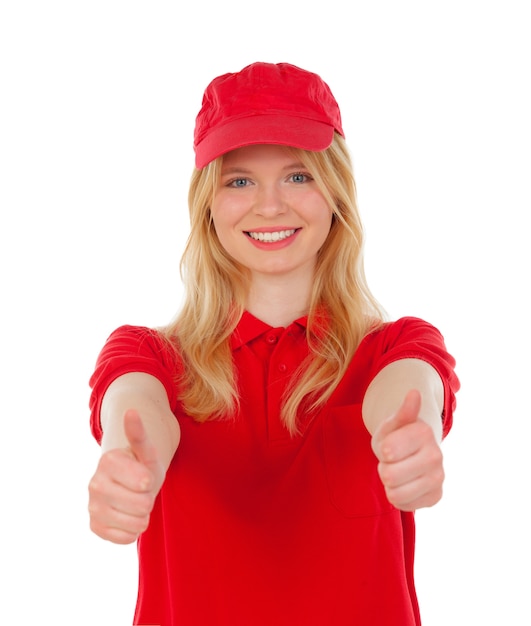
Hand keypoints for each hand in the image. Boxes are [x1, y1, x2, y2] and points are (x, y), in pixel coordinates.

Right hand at [88, 409, 164, 543]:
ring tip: (135, 502)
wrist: (130, 483)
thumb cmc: (142, 465)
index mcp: (108, 460)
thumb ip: (140, 434)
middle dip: (148, 498)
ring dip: (143, 515)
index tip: (143, 475)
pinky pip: (126, 538)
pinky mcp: (94, 526)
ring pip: (136, 523)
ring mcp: (92, 506)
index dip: (150, 481)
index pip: (144, 482)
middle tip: (141, 490)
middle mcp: (95, 483)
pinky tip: (128, 516)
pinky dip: (134, 530)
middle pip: (142, 504)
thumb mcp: (147, 451)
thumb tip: (131, 411)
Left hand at [371, 389, 443, 510]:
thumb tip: (414, 393)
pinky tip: (405, 484)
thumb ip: (403, 412)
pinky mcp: (436, 496)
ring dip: (390, 484)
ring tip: (397, 472)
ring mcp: (438, 477)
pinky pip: (405, 505)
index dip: (383, 450)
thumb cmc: (396, 435)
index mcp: (424, 432)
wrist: (410, 452)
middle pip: (389, 476)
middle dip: (384, 469)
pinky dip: (398, 497)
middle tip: (392, 461)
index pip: (387, 451)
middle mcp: (436, 455)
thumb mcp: (392, 423)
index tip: (389, 446)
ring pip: (396, 493)